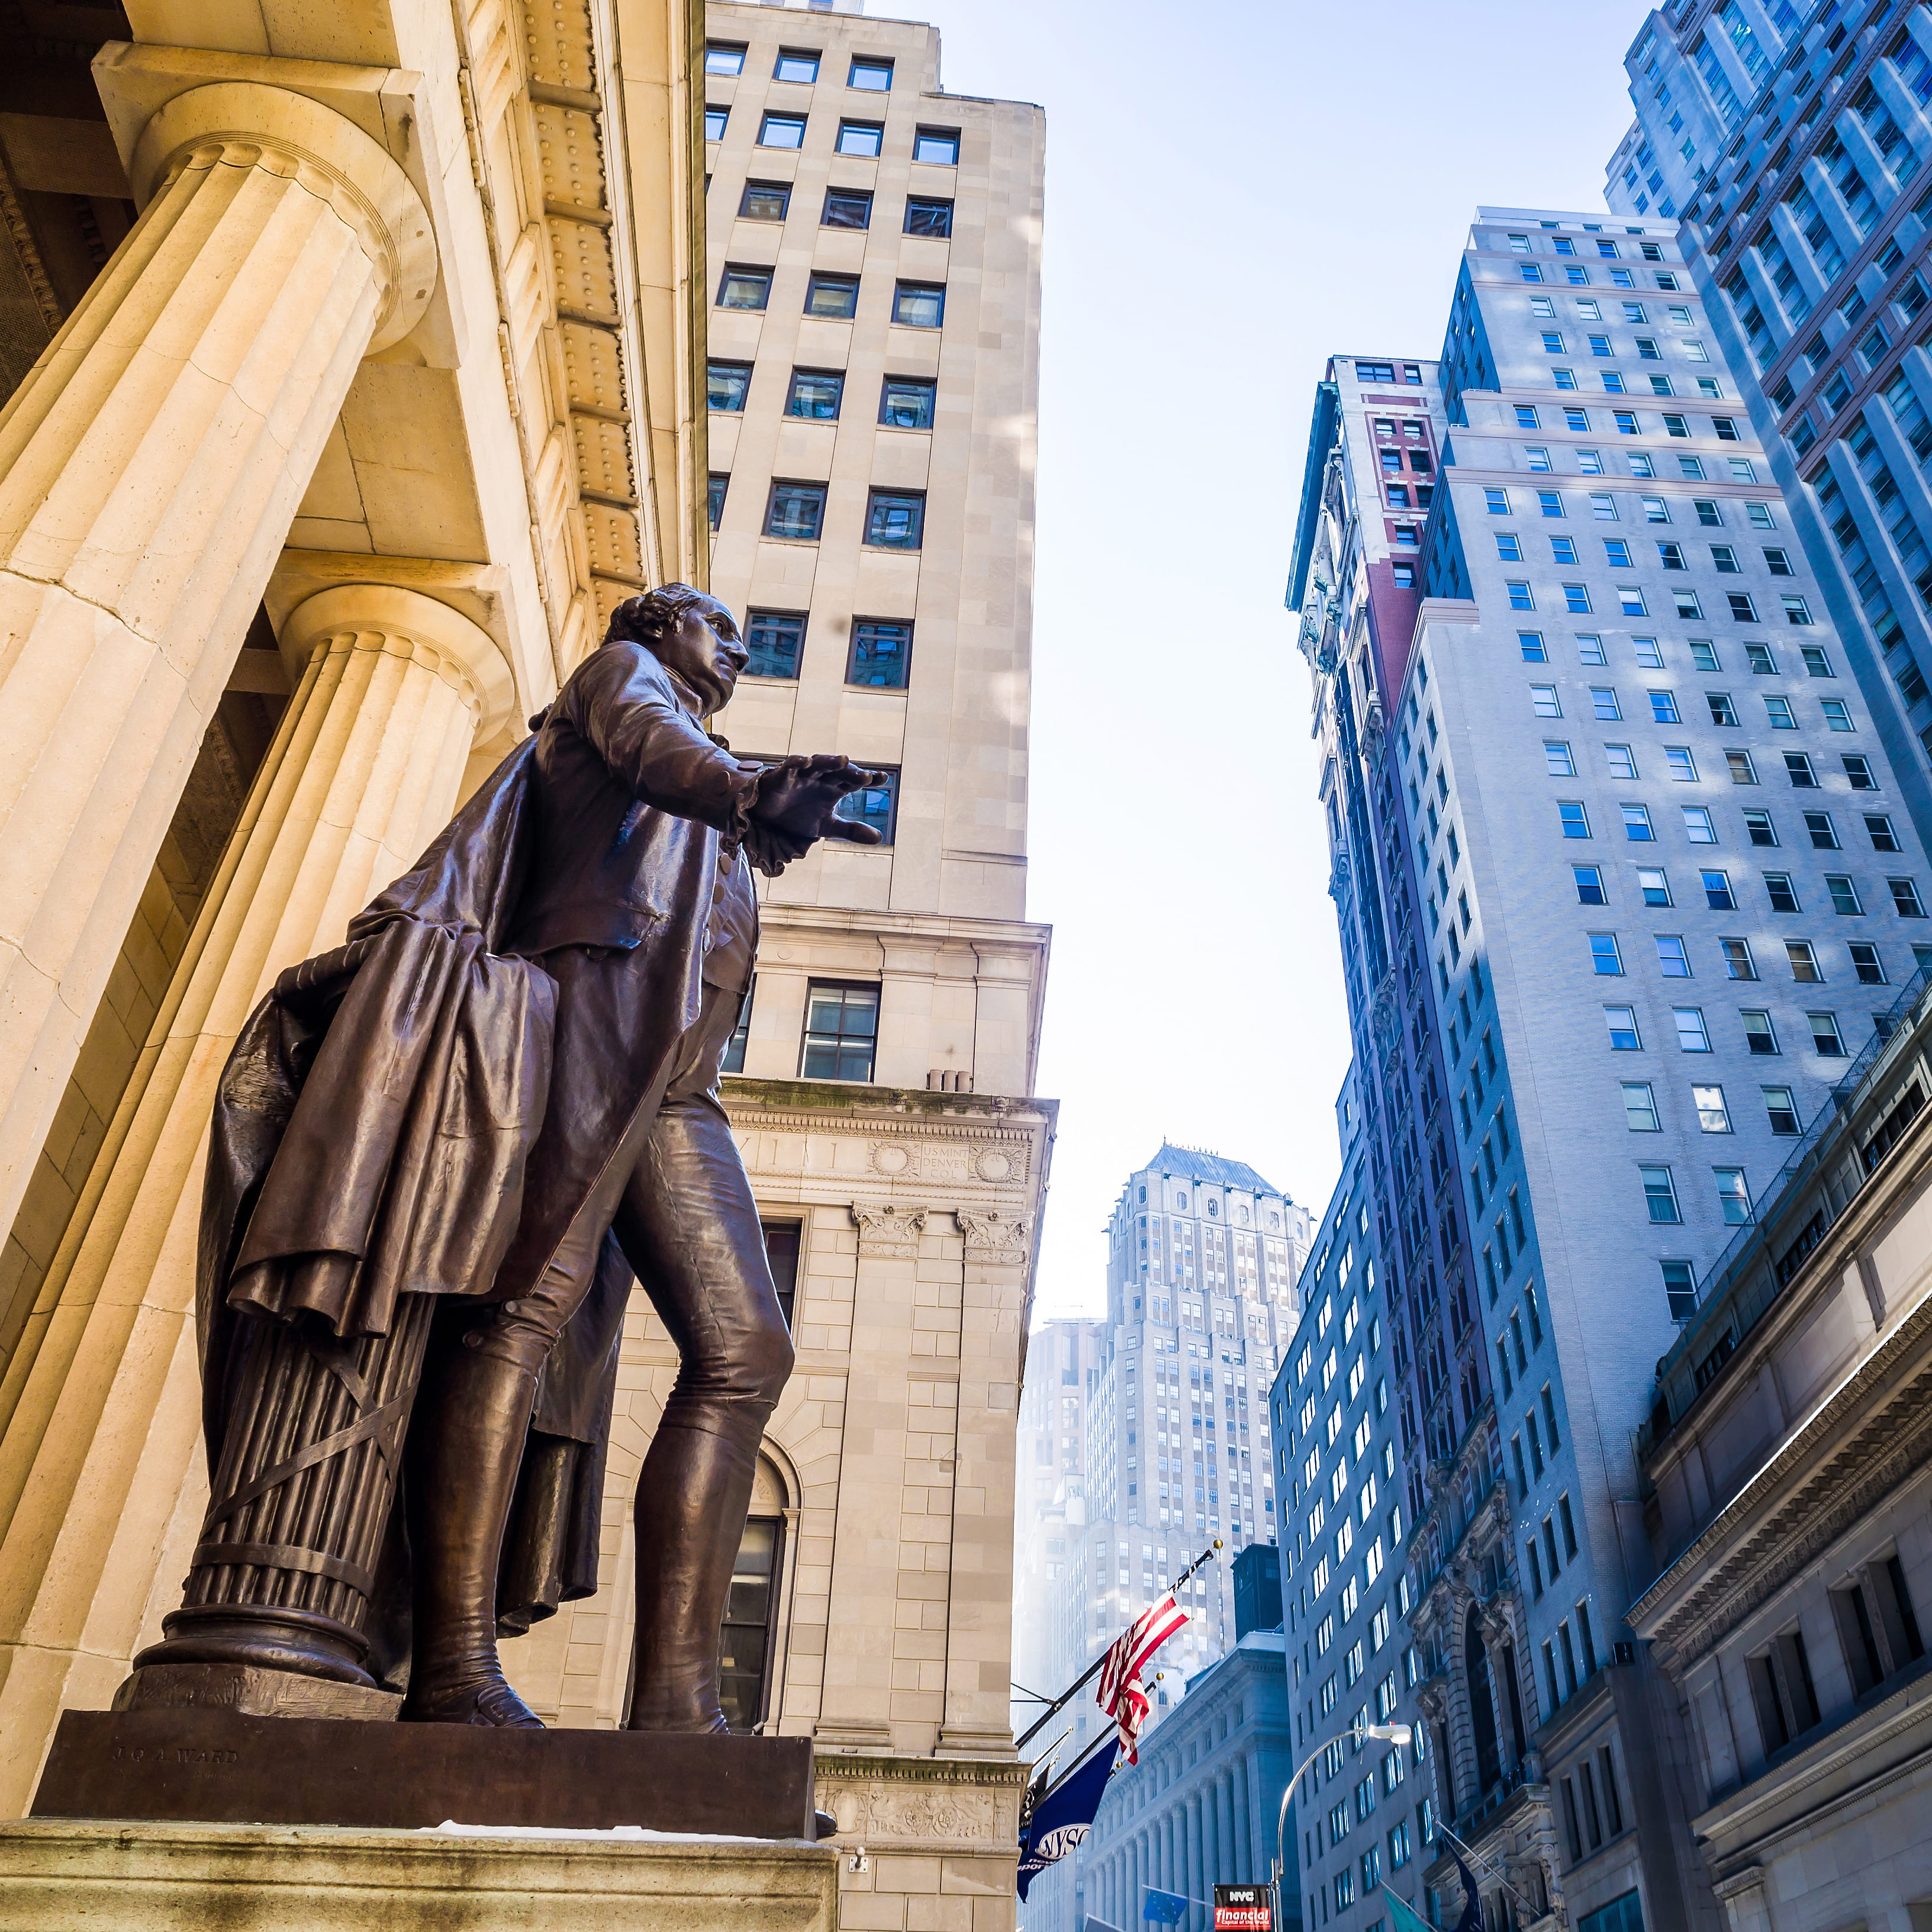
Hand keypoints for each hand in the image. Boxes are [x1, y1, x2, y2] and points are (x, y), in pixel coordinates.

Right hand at [743, 755, 889, 872]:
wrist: (768, 819)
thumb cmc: (799, 817)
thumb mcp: (827, 827)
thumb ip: (851, 830)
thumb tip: (879, 838)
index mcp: (835, 788)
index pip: (856, 780)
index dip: (870, 778)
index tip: (883, 778)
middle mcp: (822, 778)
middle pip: (840, 771)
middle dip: (852, 772)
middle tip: (866, 778)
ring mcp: (803, 775)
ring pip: (819, 763)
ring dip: (830, 762)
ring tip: (843, 760)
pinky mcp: (783, 775)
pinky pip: (790, 766)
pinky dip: (797, 762)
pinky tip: (806, 761)